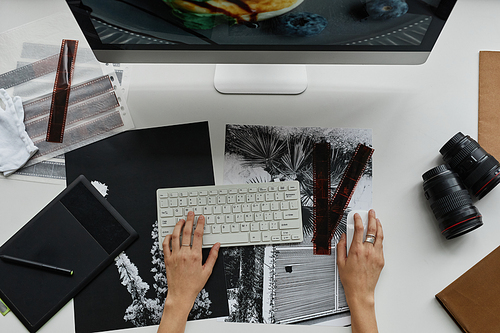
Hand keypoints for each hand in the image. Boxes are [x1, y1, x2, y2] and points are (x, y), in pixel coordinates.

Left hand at [158, 211, 219, 332]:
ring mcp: (174, 256)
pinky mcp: (167, 259)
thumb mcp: (207, 271)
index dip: (199, 224)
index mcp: (195, 256)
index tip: (200, 218)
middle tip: (190, 214)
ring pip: (175, 236)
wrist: (180, 294)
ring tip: (181, 220)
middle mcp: (184, 254)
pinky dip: (167, 238)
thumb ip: (213, 256)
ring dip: (178, 226)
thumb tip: (217, 245)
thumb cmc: (193, 284)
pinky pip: (165, 245)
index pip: (198, 235)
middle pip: (186, 232)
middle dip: (189, 220)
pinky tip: (170, 234)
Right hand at [337, 209, 383, 332]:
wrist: (360, 291)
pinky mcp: (381, 260)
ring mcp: (376, 255)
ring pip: (380, 236)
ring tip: (377, 220)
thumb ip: (341, 247)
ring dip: (378, 226)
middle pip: (372, 230)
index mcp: (356, 250)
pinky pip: (381, 245)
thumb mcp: (340, 262)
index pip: (359, 229)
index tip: (357, 216)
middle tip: (371, 213)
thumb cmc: (350, 279)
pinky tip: (378, 234)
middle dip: (372, 218)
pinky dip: (380, 237)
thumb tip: (343, 237)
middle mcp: (368, 251)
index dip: (358, 220)